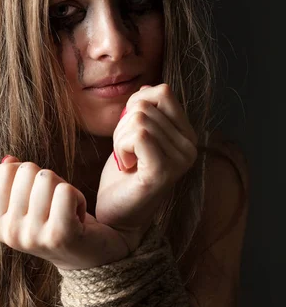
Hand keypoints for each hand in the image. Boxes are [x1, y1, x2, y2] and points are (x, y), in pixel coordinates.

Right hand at [0, 159, 130, 269]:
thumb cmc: (57, 221)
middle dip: (49, 182)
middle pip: (28, 171)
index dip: (30, 177)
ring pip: (47, 178)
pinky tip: (78, 216)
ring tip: (67, 211)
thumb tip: (8, 160)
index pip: (6, 170)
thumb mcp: (29, 202)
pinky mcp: (60, 235)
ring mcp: (33, 236)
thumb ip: (14, 180)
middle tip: (57, 206)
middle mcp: (11, 233)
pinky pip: (66, 191)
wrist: (89, 256)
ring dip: (64, 189)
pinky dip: (78, 197)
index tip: (41, 200)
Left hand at [95, 83, 197, 249]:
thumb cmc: (124, 177)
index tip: (131, 135)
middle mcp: (191, 146)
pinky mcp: (164, 171)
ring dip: (120, 139)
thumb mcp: (135, 136)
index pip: (162, 91)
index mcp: (187, 134)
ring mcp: (180, 159)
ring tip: (128, 162)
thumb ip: (145, 112)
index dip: (135, 105)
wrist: (116, 216)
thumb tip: (146, 89)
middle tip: (127, 154)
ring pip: (138, 119)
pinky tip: (127, 167)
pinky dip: (122, 148)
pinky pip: (138, 135)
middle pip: (145, 105)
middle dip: (123, 126)